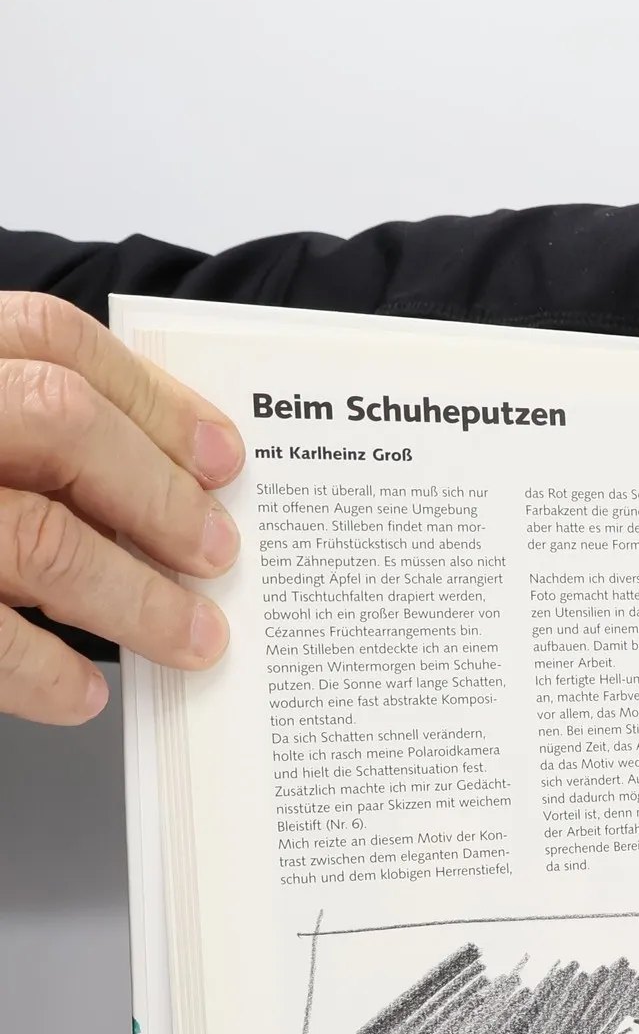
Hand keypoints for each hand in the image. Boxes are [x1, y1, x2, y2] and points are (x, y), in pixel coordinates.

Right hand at [0, 293, 243, 724]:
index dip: (151, 398)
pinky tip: (81, 693)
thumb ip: (16, 433)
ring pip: (34, 535)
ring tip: (190, 638)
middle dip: (159, 494)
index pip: (47, 339)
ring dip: (134, 598)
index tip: (222, 456)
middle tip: (217, 554)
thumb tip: (164, 482)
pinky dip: (45, 672)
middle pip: (58, 422)